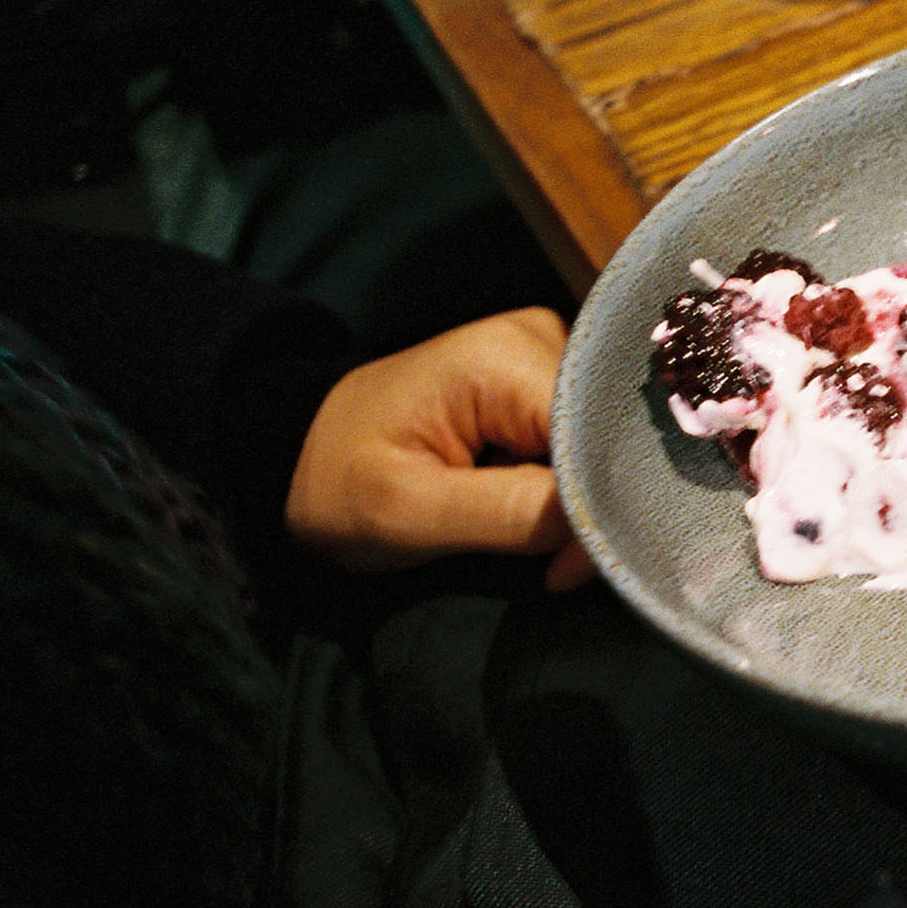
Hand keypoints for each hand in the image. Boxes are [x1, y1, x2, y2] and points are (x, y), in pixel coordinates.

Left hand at [286, 307, 595, 589]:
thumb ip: (515, 514)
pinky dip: (571, 487)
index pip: (598, 434)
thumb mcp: (412, 511)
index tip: (572, 569)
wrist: (298, 457)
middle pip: (608, 434)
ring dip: (582, 499)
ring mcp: (543, 356)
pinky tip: (543, 513)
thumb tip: (605, 528)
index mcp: (506, 355)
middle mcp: (540, 338)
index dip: (598, 505)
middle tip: (561, 564)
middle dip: (593, 505)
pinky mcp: (541, 383)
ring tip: (543, 540)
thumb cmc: (339, 482)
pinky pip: (584, 440)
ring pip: (604, 442)